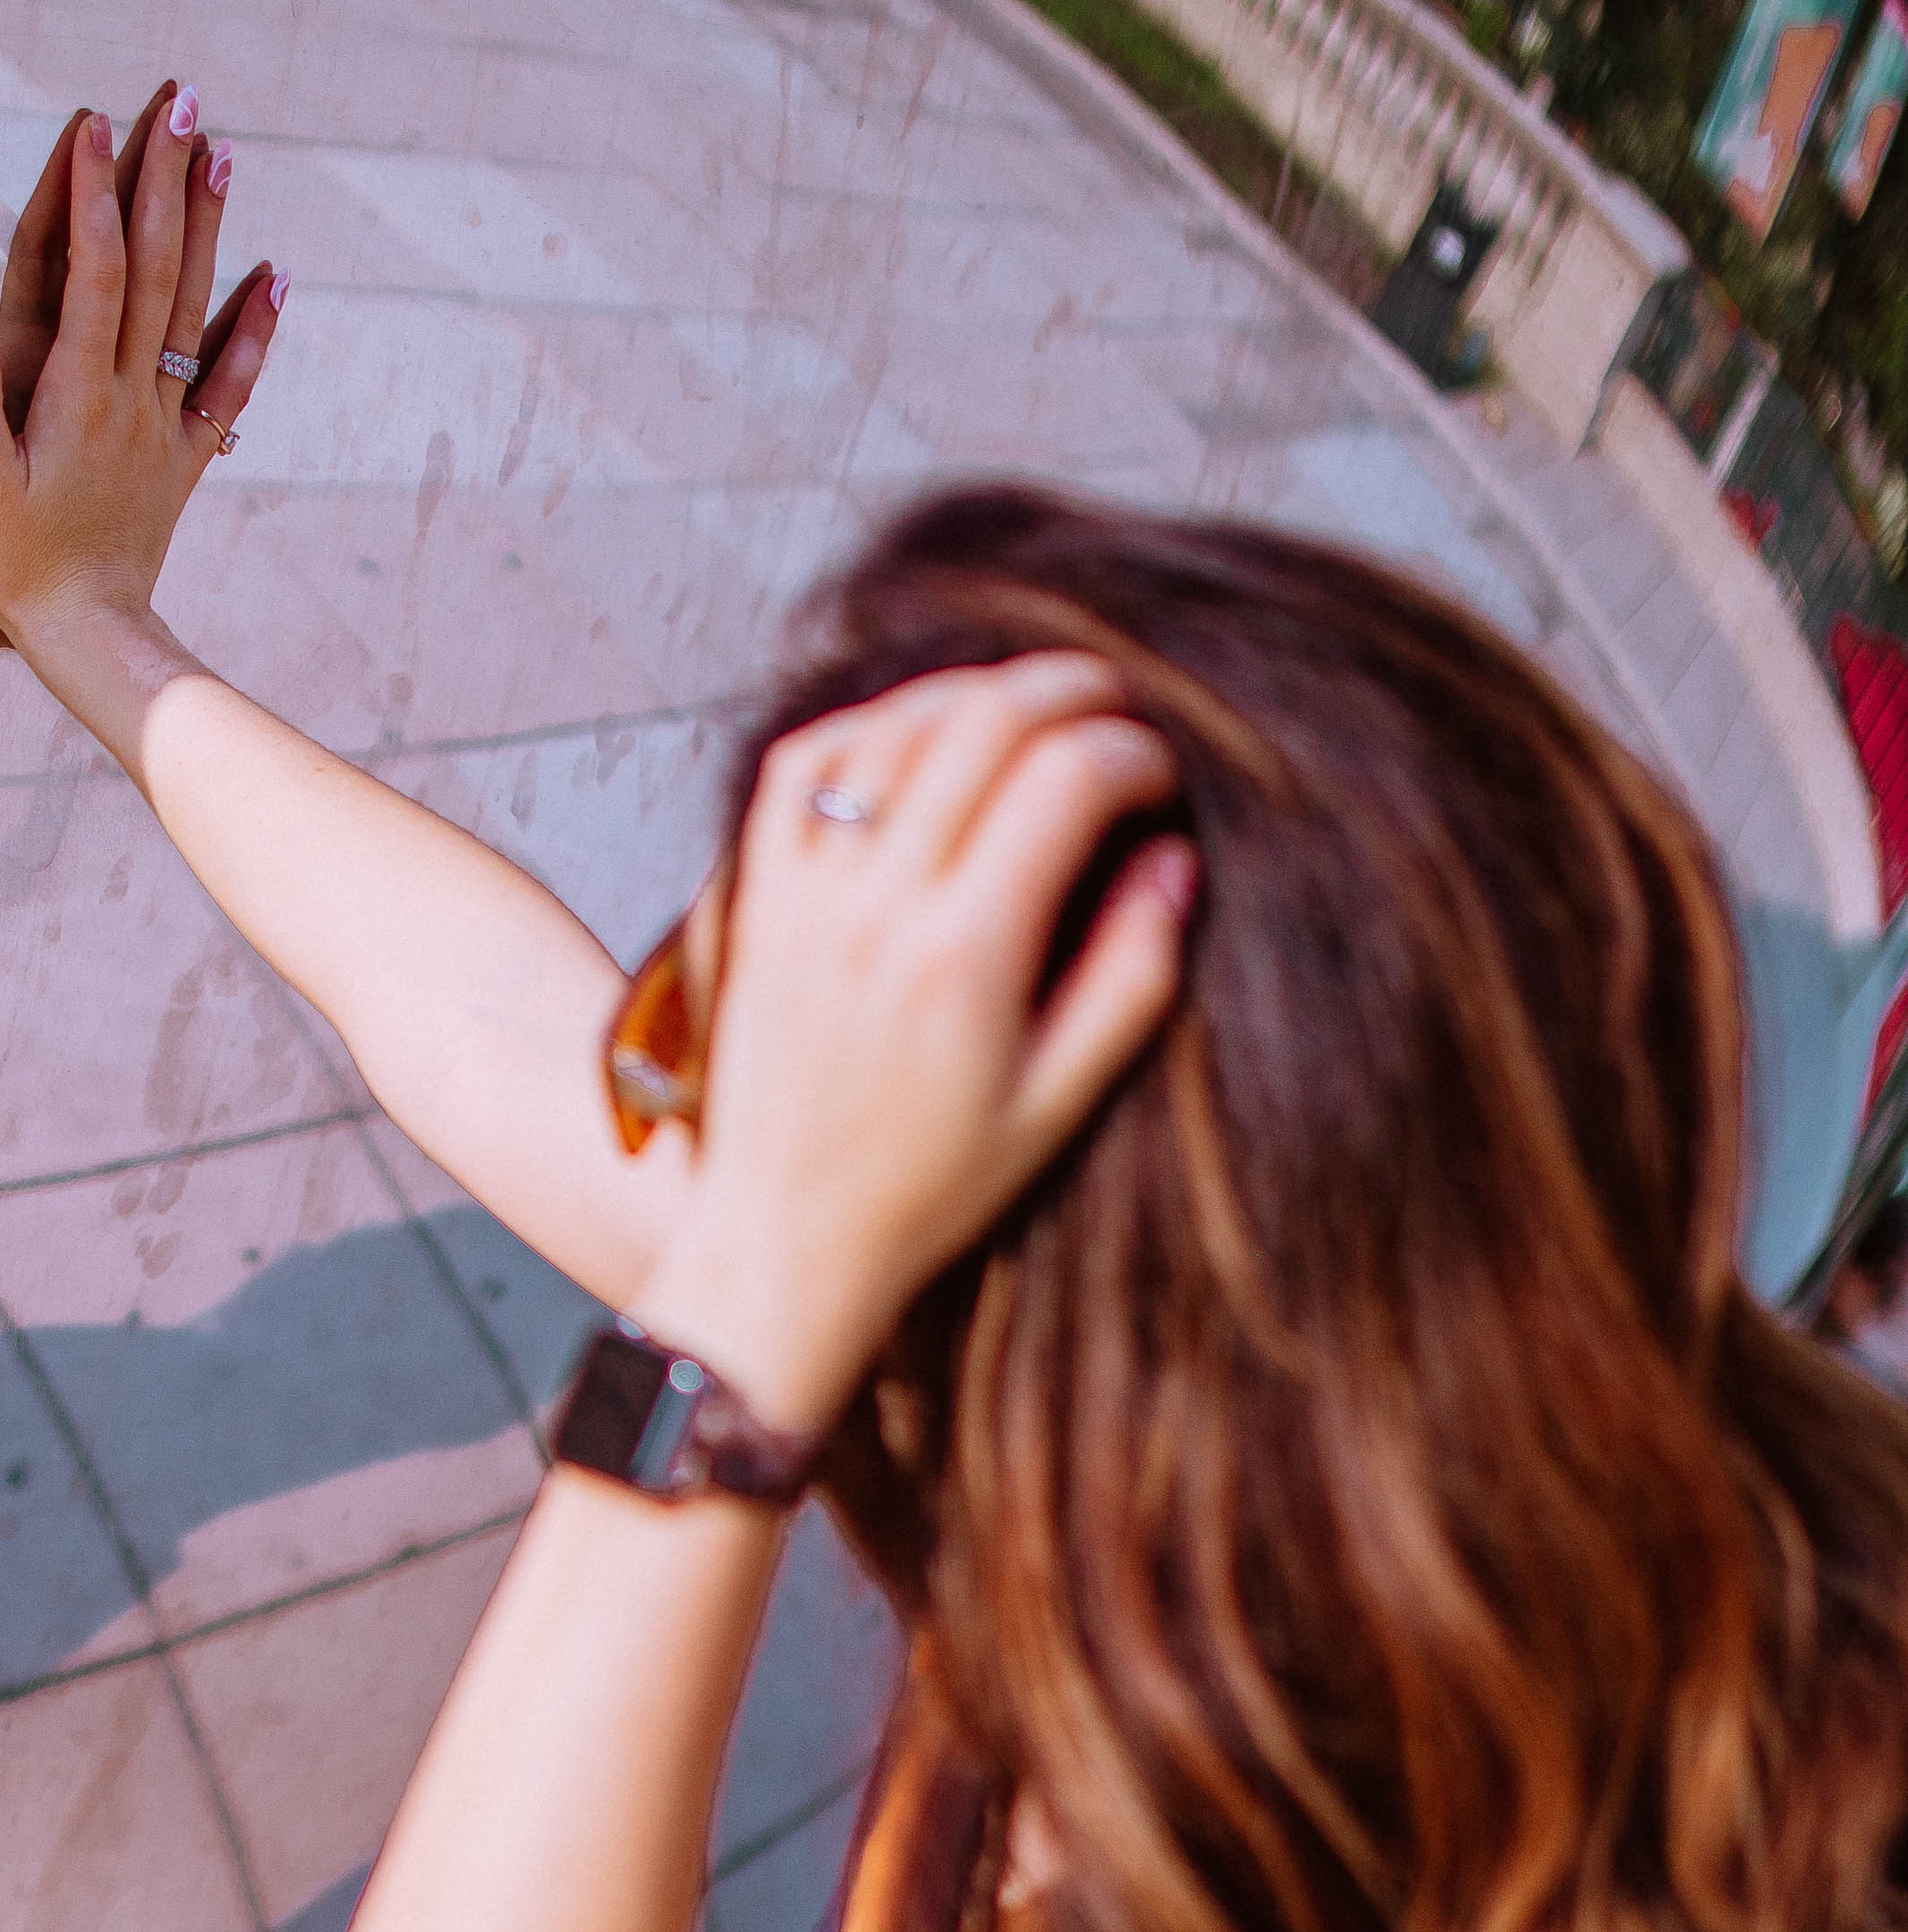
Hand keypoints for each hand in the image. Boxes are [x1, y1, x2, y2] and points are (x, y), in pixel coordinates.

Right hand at [0, 93, 279, 651]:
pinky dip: (252, 325)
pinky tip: (272, 274)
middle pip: (154, 267)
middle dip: (163, 177)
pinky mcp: (184, 458)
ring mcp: (166, 425)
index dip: (93, 193)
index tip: (96, 122)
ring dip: (207, 225)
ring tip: (220, 150)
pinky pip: (227, 382)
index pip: (91, 271)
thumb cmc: (16, 570)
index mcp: (76, 396)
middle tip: (179, 96)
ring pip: (195, 305)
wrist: (90, 641)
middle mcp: (132, 397)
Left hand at [673, 659, 1196, 1434]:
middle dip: (1069, 689)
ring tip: (1032, 704)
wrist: (781, 1242)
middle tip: (1116, 706)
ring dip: (974, 692)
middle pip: (984, 724)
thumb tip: (1172, 864)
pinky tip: (918, 730)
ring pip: (894, 727)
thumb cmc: (925, 1189)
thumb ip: (1130, 978)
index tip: (1159, 780)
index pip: (1064, 781)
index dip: (1132, 754)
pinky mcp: (760, 901)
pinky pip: (802, 766)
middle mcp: (876, 910)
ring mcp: (807, 898)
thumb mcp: (1057, 1103)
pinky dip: (867, 722)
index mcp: (963, 957)